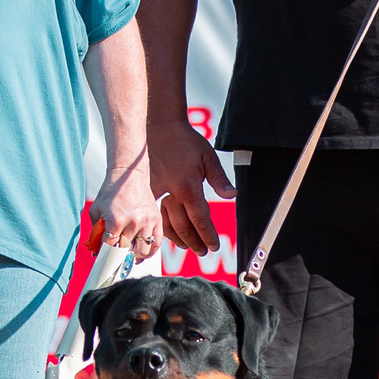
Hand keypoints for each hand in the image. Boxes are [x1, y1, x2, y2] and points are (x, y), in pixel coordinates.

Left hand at [92, 159, 161, 263]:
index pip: (110, 248)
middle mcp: (134, 222)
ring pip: (142, 251)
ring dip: (134, 256)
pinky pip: (156, 243)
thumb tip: (96, 250)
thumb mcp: (96, 210)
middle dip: (118, 257)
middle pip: (126, 251)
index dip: (105, 255)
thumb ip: (95, 231)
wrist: (129, 175)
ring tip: (128, 256)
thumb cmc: (111, 192)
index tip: (102, 260)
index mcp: (117, 220)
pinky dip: (150, 252)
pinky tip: (142, 254)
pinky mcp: (157, 220)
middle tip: (114, 259)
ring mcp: (147, 222)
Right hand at [147, 119, 233, 255]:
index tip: (213, 246)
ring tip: (189, 247)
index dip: (208, 235)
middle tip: (204, 251)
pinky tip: (170, 234)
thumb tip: (231, 195)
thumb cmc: (184, 140)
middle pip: (184, 226)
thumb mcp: (208, 156)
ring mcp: (156, 193)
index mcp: (188, 186)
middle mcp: (171, 193)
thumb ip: (220, 179)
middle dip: (196, 242)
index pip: (200, 219)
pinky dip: (163, 228)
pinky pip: (154, 216)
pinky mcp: (147, 192)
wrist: (159, 128)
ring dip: (179, 240)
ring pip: (167, 225)